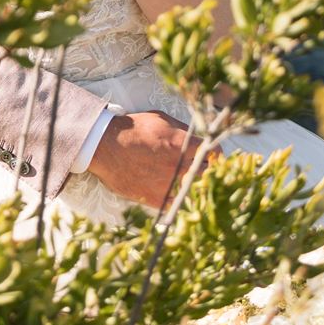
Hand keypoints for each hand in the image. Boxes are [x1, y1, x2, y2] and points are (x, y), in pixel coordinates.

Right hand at [84, 111, 206, 209]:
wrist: (108, 147)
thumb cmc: (134, 129)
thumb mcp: (162, 120)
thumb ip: (183, 130)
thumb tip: (198, 137)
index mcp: (183, 144)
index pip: (214, 152)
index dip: (215, 153)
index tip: (212, 154)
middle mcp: (179, 166)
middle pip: (208, 172)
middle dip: (208, 168)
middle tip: (202, 167)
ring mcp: (169, 184)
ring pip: (195, 190)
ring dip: (195, 185)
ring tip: (189, 180)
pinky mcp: (157, 199)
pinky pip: (178, 204)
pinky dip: (181, 200)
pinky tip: (178, 192)